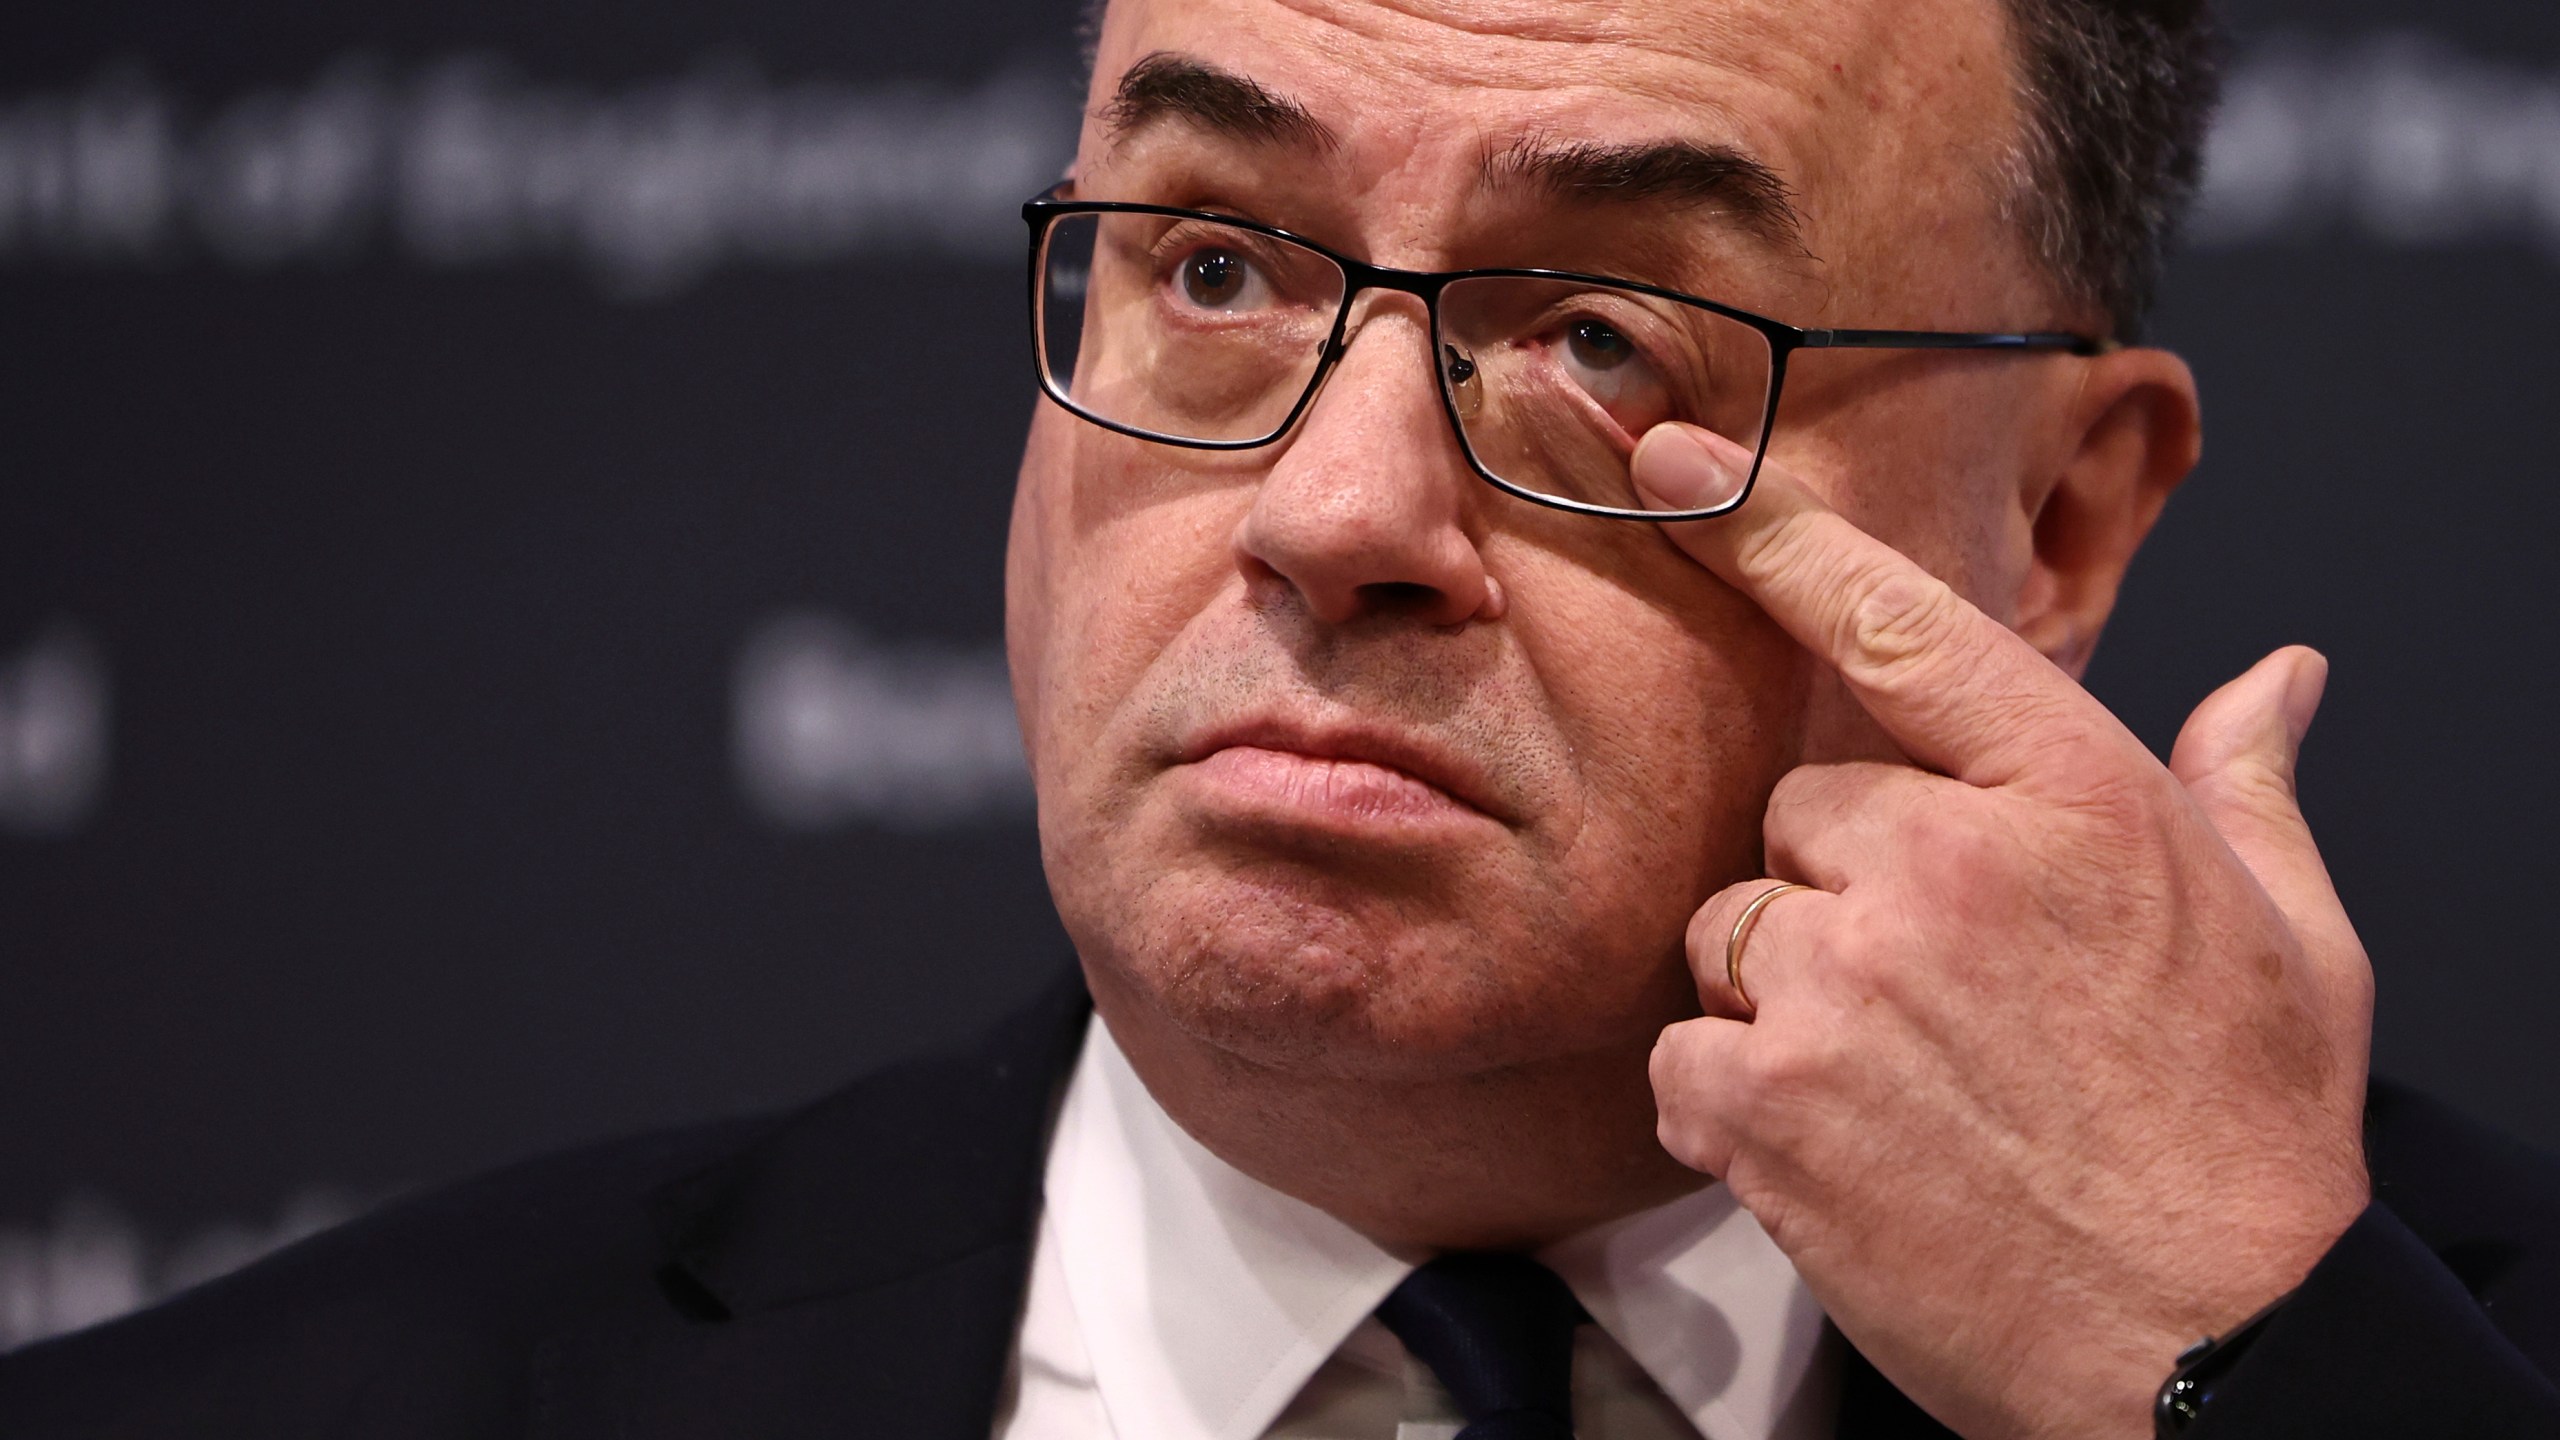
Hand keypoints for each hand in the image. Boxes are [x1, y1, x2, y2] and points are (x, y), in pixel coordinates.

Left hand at [1632, 425, 2374, 1439]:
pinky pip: (1686, 1051)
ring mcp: (1844, 983)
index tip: (1670, 450)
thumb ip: (2247, 786)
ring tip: (1908, 1080)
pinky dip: (1738, 1098)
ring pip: (1733, 928)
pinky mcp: (1765, 1103)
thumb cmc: (2246, 1142)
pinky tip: (1844, 1145)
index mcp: (2074, 798)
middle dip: (1846, 884)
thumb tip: (2279, 677)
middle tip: (1944, 992)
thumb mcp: (2296, 943)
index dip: (1771, 526)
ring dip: (1790, 992)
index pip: (1896, 623)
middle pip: (1801, 808)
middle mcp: (1945, 866)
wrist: (2205, 1349)